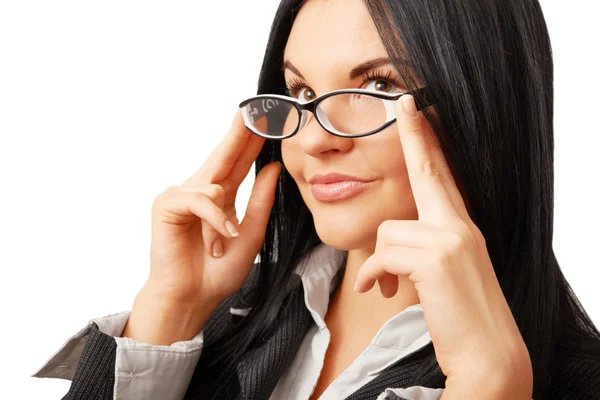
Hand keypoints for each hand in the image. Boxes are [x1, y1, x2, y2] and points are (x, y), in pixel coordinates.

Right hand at [146, 109, 279, 309]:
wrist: (193, 298)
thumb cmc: (217, 271)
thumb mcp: (250, 233)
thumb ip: (261, 201)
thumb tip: (273, 168)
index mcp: (220, 197)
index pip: (239, 162)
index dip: (253, 142)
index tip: (270, 120)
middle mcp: (201, 192)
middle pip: (223, 155)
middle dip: (239, 133)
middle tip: (256, 109)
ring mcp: (181, 196)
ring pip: (212, 182)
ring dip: (224, 215)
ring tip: (226, 239)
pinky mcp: (166, 205)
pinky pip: (198, 199)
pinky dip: (213, 218)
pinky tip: (219, 237)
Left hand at [354, 95, 532, 391]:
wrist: (488, 354)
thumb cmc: (461, 315)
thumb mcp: (444, 273)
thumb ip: (422, 248)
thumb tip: (389, 241)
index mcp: (461, 227)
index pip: (442, 176)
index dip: (429, 142)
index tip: (417, 110)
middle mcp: (460, 226)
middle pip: (428, 174)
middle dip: (415, 137)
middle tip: (406, 102)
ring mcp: (451, 240)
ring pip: (388, 231)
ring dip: (380, 263)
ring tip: (388, 286)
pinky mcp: (436, 260)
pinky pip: (383, 256)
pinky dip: (374, 276)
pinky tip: (380, 292)